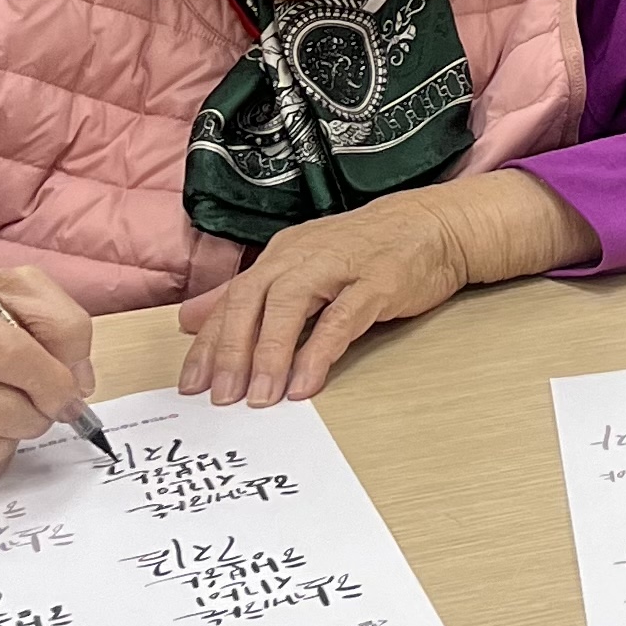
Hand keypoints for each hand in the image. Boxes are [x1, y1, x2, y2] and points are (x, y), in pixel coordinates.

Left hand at [178, 174, 593, 406]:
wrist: (436, 225)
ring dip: (269, 354)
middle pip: (253, 300)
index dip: (209, 342)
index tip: (190, 385)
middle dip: (231, 351)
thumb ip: (248, 294)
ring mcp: (342, 265)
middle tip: (220, 399)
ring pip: (290, 306)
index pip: (234, 298)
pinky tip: (305, 385)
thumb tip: (189, 320)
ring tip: (258, 398)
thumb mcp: (302, 266)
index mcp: (283, 254)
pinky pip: (341, 319)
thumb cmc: (367, 251)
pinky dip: (319, 352)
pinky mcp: (378, 281)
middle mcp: (303, 255)